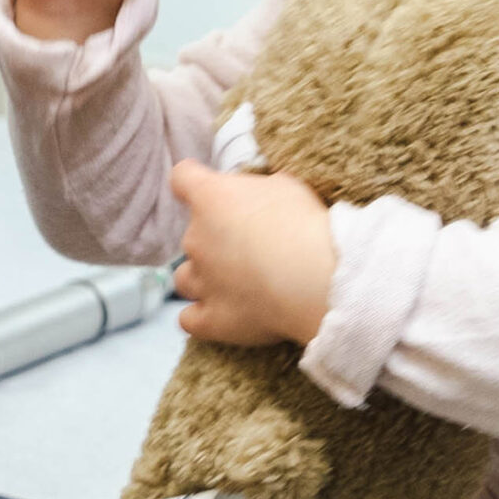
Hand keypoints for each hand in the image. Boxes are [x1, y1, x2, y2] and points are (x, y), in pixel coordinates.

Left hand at [171, 162, 336, 348]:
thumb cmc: (303, 224)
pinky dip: (199, 317)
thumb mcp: (286, 187)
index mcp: (210, 198)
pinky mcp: (211, 319)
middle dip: (216, 240)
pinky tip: (219, 313)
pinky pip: (189, 320)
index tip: (206, 188)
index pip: (183, 178)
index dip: (192, 182)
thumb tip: (257, 199)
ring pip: (184, 278)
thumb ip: (259, 191)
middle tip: (253, 248)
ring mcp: (201, 281)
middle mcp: (196, 239)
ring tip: (234, 284)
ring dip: (203, 279)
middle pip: (192, 236)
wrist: (315, 278)